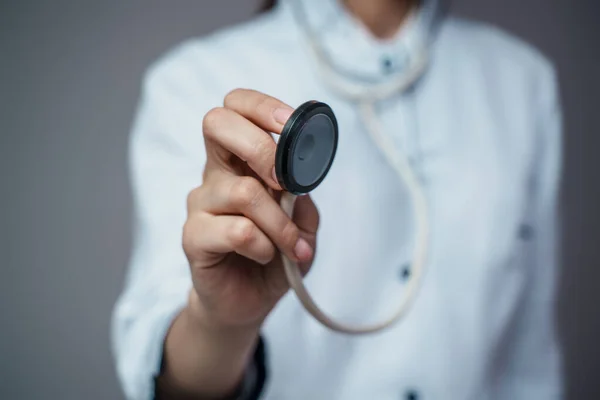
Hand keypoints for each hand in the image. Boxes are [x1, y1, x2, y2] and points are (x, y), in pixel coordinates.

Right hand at [183, 89, 319, 329]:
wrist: (249, 301)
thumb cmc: (274, 255)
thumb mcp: (302, 223)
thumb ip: (301, 196)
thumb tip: (299, 178)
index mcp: (239, 159)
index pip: (235, 107)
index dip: (261, 106)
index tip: (291, 124)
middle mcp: (215, 173)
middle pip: (216, 123)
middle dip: (262, 147)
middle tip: (286, 184)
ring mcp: (200, 203)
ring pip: (244, 192)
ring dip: (280, 224)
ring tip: (292, 247)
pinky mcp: (193, 236)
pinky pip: (238, 231)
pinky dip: (264, 246)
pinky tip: (265, 257)